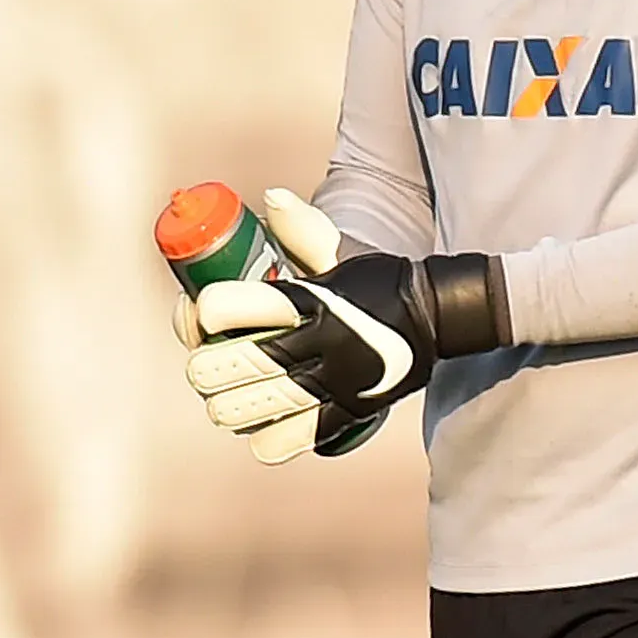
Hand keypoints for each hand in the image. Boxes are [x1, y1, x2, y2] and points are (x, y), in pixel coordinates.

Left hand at [177, 189, 501, 463]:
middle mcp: (320, 340)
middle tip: (204, 364)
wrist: (436, 317)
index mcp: (309, 298)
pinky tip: (260, 424)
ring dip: (226, 405)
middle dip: (204, 367)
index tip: (203, 312)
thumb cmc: (375, 282)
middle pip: (233, 364)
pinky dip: (264, 438)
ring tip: (225, 397)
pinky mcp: (346, 415)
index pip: (230, 306)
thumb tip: (271, 197)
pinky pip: (286, 440)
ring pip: (253, 406)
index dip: (202, 312)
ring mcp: (333, 381)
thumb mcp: (337, 253)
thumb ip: (301, 228)